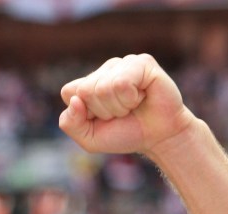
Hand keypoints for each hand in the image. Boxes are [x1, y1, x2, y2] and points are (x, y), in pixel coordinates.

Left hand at [58, 53, 195, 156]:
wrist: (158, 137)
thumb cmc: (125, 134)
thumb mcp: (89, 138)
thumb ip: (70, 123)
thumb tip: (75, 100)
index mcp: (88, 84)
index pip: (69, 92)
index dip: (84, 113)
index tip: (102, 119)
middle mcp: (104, 70)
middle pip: (86, 91)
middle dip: (103, 111)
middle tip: (121, 113)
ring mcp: (123, 63)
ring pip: (104, 88)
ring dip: (119, 107)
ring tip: (132, 106)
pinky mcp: (142, 62)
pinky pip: (122, 83)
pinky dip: (131, 99)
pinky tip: (142, 97)